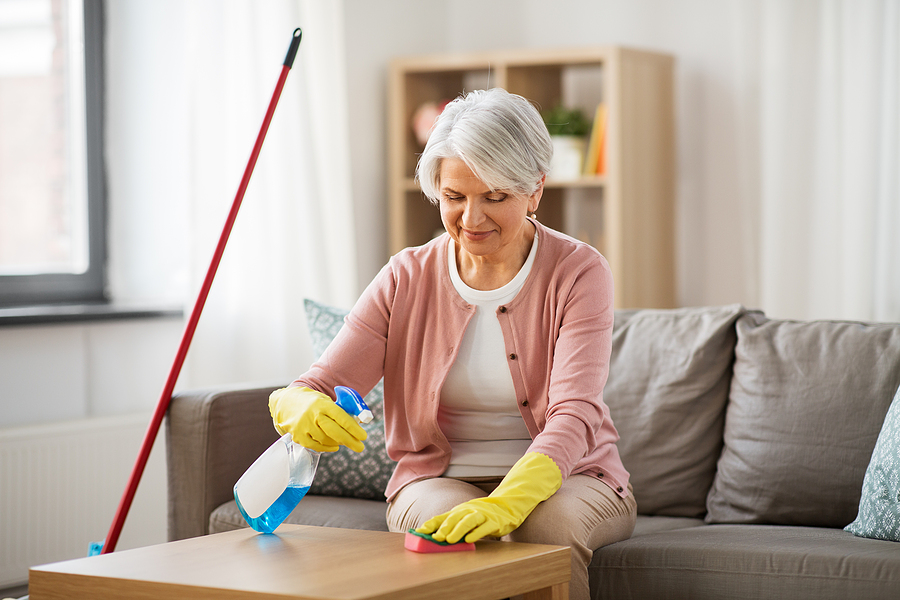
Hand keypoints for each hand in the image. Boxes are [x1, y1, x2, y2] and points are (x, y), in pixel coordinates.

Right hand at [269, 386, 366, 452]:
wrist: (286, 403)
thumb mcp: (325, 401)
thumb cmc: (312, 403)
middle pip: (334, 432)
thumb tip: (356, 425)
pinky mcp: (298, 437)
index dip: (354, 428)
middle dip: (350, 441)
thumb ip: (339, 411)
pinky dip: (327, 448)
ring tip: (344, 441)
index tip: (363, 436)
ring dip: (338, 443)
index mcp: (322, 404)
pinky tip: (334, 446)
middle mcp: (313, 415)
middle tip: (360, 447)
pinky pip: (316, 446)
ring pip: (326, 441)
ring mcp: (304, 427)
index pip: (341, 417)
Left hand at [416, 452, 561, 543]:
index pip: (442, 516)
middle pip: (454, 518)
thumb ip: (451, 525)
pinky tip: (470, 540)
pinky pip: (484, 528)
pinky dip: (477, 533)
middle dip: (444, 527)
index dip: (431, 524)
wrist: (507, 505)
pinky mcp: (494, 521)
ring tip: (449, 540)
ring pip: (468, 521)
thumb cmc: (482, 515)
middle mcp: (469, 510)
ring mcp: (482, 515)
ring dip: (457, 530)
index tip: (419, 532)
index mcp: (459, 510)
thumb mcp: (466, 517)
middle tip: (435, 537)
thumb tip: (432, 536)